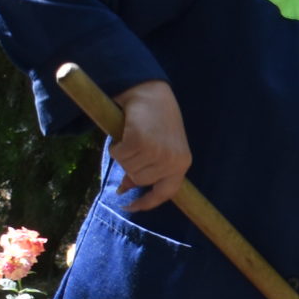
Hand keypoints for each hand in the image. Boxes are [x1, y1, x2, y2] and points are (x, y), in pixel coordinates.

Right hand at [111, 81, 190, 211]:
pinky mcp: (141, 141)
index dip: (146, 203)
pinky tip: (125, 132)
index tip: (128, 206)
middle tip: (132, 146)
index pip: (165, 193)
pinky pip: (119, 154)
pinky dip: (116, 145)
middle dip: (130, 166)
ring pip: (127, 167)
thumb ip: (148, 169)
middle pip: (139, 179)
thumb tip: (124, 190)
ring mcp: (157, 152)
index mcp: (182, 164)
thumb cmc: (156, 120)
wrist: (151, 92)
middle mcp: (172, 161)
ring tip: (132, 136)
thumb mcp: (160, 147)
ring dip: (123, 153)